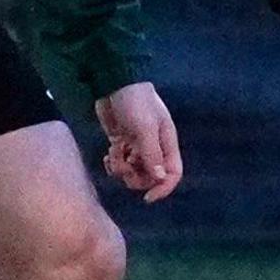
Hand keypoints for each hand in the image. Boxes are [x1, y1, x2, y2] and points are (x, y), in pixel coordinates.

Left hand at [97, 81, 182, 199]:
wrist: (113, 82)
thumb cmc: (135, 101)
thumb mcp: (145, 127)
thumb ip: (151, 153)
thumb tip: (159, 178)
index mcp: (166, 142)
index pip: (172, 173)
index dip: (163, 188)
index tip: (147, 197)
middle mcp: (154, 146)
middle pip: (151, 176)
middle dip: (136, 178)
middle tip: (123, 169)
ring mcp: (136, 145)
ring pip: (133, 171)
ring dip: (122, 170)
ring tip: (112, 158)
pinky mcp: (120, 142)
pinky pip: (120, 162)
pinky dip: (113, 164)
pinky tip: (107, 156)